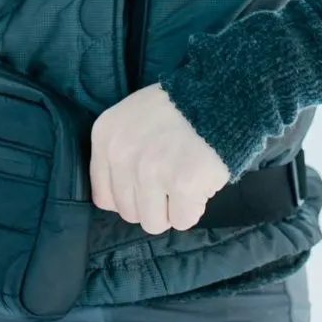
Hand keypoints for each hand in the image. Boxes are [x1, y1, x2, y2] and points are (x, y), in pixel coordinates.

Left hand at [90, 83, 230, 234]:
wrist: (217, 98)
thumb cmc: (175, 110)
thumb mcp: (131, 118)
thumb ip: (119, 153)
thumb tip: (120, 198)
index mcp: (105, 137)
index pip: (104, 197)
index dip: (130, 197)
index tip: (146, 186)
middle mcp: (122, 155)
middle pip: (129, 212)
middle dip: (153, 203)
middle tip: (171, 179)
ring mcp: (151, 171)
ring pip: (153, 222)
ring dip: (172, 209)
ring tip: (184, 180)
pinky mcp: (182, 184)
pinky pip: (182, 221)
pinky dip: (194, 208)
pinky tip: (199, 183)